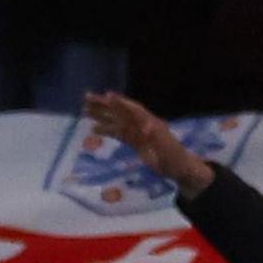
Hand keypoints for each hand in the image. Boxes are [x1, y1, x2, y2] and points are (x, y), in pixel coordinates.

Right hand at [77, 91, 212, 197]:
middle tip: (87, 98)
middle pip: (121, 111)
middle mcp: (142, 124)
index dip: (120, 103)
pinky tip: (94, 128)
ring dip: (101, 115)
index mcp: (150, 123)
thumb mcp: (166, 148)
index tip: (107, 95)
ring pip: (116, 120)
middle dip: (105, 104)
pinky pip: (118, 132)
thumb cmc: (173, 158)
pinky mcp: (134, 141)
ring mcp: (137, 132)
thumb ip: (156, 136)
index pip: (133, 110)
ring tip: (84, 110)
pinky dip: (106, 129)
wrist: (178, 168)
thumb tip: (146, 125)